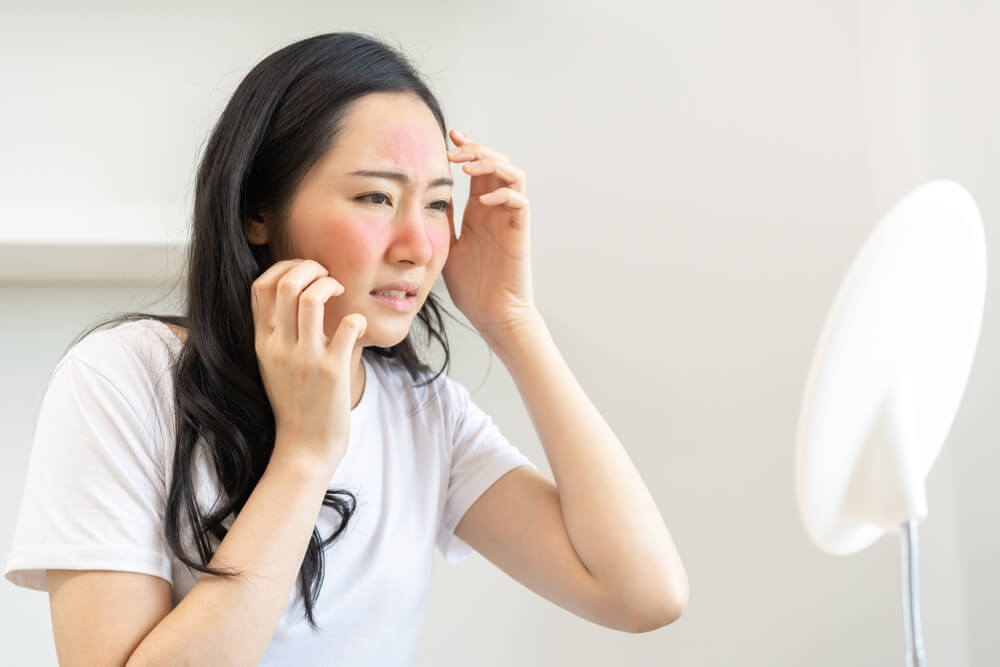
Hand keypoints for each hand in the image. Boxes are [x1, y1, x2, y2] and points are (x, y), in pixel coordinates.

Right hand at [250, 259, 366, 467]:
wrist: (304, 448)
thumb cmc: (296, 404)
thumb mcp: (274, 365)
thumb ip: (280, 333)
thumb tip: (299, 297)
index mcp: (263, 342)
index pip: (259, 286)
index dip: (283, 267)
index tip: (305, 272)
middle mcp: (279, 347)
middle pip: (286, 283)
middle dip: (311, 267)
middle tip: (328, 276)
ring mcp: (305, 359)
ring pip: (312, 298)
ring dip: (331, 285)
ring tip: (342, 294)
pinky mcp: (332, 371)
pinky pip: (347, 326)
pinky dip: (357, 318)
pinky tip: (357, 327)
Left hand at [442, 129, 537, 345]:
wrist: (493, 315)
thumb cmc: (471, 286)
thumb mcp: (446, 246)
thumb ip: (441, 221)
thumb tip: (423, 198)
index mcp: (479, 210)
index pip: (476, 167)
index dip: (465, 147)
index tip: (446, 136)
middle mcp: (496, 209)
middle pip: (495, 162)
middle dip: (474, 149)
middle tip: (452, 148)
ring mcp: (509, 218)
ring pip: (512, 173)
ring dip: (491, 163)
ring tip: (468, 166)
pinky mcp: (519, 232)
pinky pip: (519, 201)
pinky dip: (504, 193)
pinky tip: (484, 198)